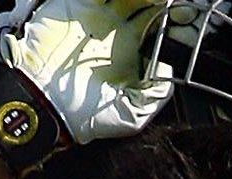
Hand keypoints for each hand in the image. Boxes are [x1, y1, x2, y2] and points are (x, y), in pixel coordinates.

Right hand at [0, 0, 175, 143]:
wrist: (41, 101)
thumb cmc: (83, 114)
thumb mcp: (130, 115)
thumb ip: (155, 95)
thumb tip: (169, 68)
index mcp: (131, 49)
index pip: (161, 24)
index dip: (179, 19)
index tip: (190, 17)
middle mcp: (115, 27)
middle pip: (148, 1)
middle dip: (165, 2)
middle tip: (176, 4)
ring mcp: (95, 12)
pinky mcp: (75, 3)